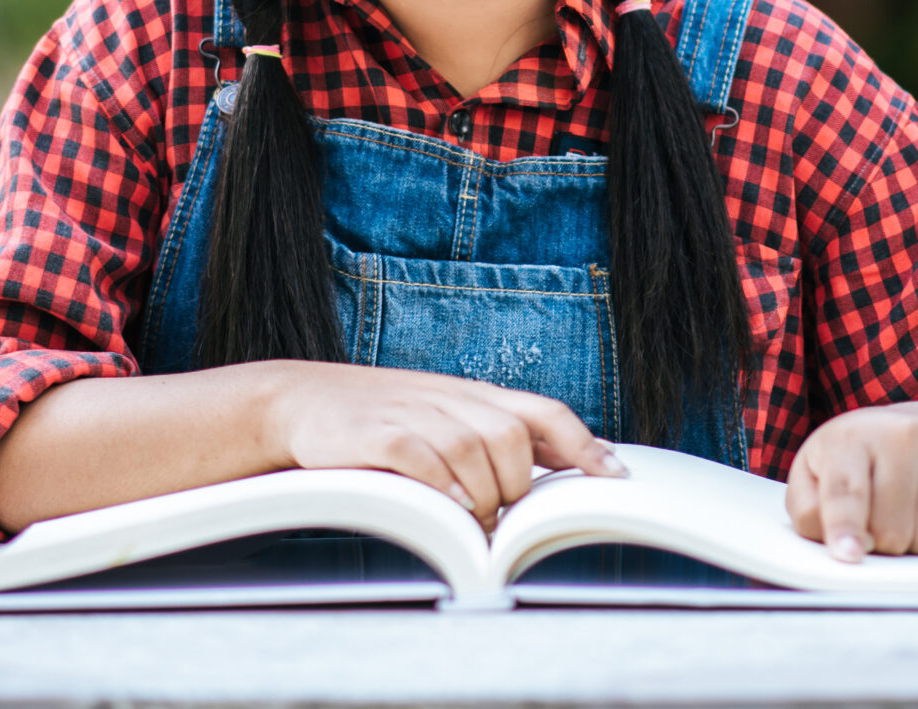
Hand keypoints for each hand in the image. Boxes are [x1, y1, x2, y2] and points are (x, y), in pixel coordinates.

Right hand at [260, 362, 624, 528]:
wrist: (302, 399)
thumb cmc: (382, 420)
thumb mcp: (442, 418)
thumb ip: (490, 440)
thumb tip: (552, 475)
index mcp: (472, 396)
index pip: (543, 412)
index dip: (582, 443)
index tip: (615, 476)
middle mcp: (449, 400)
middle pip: (512, 439)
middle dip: (516, 487)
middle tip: (499, 517)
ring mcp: (412, 414)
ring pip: (473, 451)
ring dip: (480, 496)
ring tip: (469, 521)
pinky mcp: (375, 435)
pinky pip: (421, 459)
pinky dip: (440, 486)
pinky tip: (442, 507)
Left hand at [786, 402, 917, 560]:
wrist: (908, 430)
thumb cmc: (853, 463)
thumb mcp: (813, 478)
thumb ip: (811, 513)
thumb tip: (843, 549)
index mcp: (851, 437)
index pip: (847, 492)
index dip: (846, 529)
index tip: (849, 556)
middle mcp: (902, 433)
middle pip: (892, 528)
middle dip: (881, 546)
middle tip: (875, 529)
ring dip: (914, 546)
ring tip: (902, 519)